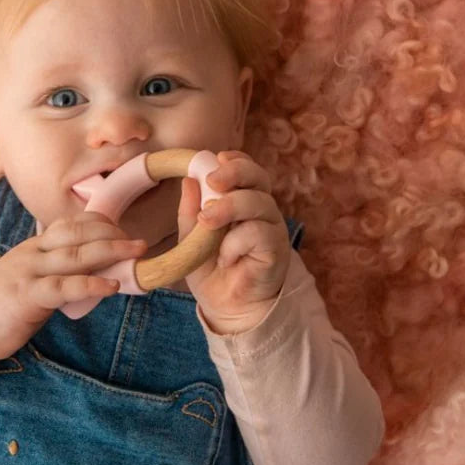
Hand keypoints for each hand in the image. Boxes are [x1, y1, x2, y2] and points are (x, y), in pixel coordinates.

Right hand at [0, 212, 147, 361]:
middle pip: (78, 234)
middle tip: (140, 242)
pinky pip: (63, 287)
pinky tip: (111, 286)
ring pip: (75, 255)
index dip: (100, 223)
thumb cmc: (4, 303)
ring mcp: (28, 271)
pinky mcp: (25, 295)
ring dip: (110, 252)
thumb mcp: (32, 277)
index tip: (124, 230)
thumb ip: (59, 270)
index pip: (72, 224)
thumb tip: (97, 270)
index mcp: (35, 245)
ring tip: (135, 254)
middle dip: (112, 234)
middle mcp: (33, 252)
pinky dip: (90, 284)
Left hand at [177, 150, 289, 334]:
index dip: (235, 160)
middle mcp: (261, 208)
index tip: (216, 158)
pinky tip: (226, 259)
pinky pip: (258, 233)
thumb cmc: (211, 269)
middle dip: (235, 172)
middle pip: (258, 176)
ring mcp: (271, 227)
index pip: (246, 169)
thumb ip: (191, 211)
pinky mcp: (276, 249)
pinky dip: (235, 243)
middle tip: (212, 181)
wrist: (225, 306)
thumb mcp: (191, 238)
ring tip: (207, 223)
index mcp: (242, 199)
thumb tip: (188, 180)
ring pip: (258, 202)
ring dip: (228, 208)